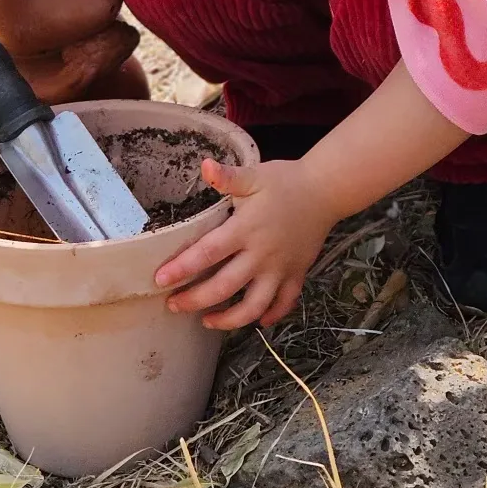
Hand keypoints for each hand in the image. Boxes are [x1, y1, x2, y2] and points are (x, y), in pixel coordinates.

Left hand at [154, 157, 338, 330]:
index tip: (160, 280)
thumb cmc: (285, 181)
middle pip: (224, 287)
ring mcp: (280, 269)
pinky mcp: (296, 274)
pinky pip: (283, 304)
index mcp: (246, 229)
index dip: (182, 268)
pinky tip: (255, 320)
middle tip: (173, 305)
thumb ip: (228, 177)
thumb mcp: (255, 175)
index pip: (208, 253)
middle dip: (195, 300)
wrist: (326, 190)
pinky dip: (269, 316)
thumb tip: (204, 166)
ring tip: (208, 321)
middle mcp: (261, 254)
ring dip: (228, 320)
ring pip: (253, 306)